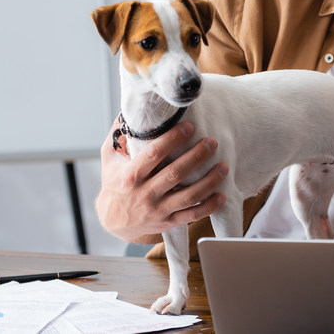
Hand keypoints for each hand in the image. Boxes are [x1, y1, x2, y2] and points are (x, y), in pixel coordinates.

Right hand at [95, 118, 227, 242]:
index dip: (172, 139)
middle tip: (212, 142)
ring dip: (208, 181)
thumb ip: (117, 135)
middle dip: (196, 156)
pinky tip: (222, 196)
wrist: (113, 221)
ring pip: (188, 196)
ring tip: (223, 167)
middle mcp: (145, 193)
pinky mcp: (168, 222)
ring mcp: (158, 210)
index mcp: (131, 175)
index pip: (154, 154)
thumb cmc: (114, 184)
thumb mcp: (109, 159)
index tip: (189, 127)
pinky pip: (191, 216)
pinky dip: (208, 207)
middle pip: (175, 173)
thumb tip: (128, 112)